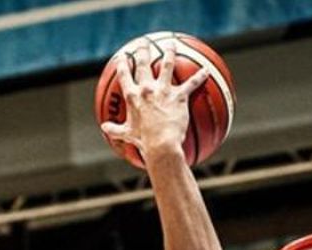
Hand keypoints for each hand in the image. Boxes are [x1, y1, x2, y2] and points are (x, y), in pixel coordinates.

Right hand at [101, 38, 209, 161]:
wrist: (161, 145)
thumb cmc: (143, 141)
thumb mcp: (127, 134)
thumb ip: (115, 129)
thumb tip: (104, 128)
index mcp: (132, 96)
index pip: (124, 75)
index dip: (123, 64)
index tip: (123, 56)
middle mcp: (146, 89)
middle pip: (143, 63)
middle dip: (143, 50)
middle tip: (144, 42)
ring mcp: (163, 91)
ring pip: (167, 65)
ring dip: (169, 52)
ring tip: (171, 44)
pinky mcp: (179, 96)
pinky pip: (192, 83)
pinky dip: (200, 76)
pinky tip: (206, 71)